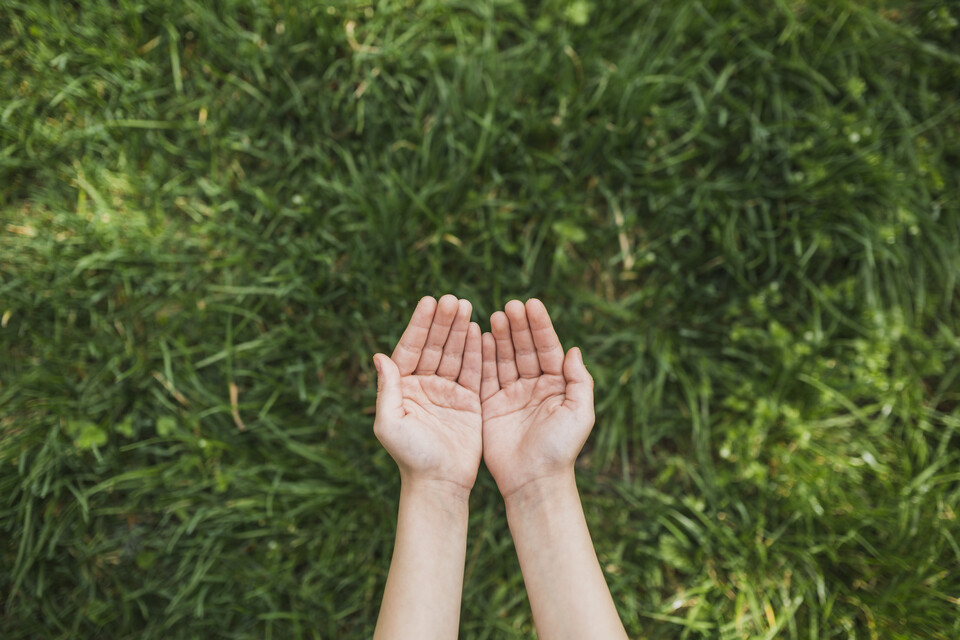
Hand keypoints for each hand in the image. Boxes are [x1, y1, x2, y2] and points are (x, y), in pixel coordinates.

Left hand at [373, 295, 482, 493]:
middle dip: (443, 322)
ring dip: (460, 330)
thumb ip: (387, 389)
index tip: (429, 301)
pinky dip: (477, 351)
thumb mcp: (390, 423)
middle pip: (435, 346)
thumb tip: (379, 356)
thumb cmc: (410, 457)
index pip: (411, 348)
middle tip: (453, 299)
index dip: (420, 325)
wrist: (439, 484)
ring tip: (467, 306)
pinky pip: (474, 371)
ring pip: (455, 354)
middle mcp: (424, 385)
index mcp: (403, 387)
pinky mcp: (469, 402)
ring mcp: (447, 392)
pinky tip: (480, 331)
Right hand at [479, 299, 594, 498]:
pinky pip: (485, 376)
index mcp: (557, 385)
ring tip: (494, 315)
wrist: (534, 481)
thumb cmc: (561, 449)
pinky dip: (482, 357)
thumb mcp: (579, 413)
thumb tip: (574, 350)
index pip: (548, 348)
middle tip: (509, 306)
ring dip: (500, 336)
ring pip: (504, 358)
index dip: (540, 326)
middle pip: (524, 349)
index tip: (531, 304)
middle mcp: (534, 386)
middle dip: (518, 327)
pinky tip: (480, 337)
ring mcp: (511, 395)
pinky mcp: (491, 406)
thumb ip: (579, 381)